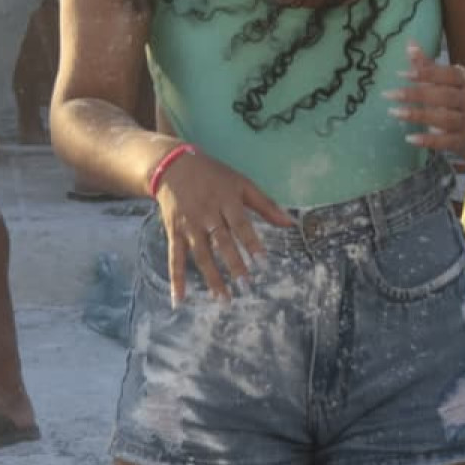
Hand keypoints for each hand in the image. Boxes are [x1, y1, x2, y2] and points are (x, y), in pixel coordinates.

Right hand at [155, 150, 294, 306]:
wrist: (173, 166)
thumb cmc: (214, 175)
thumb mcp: (241, 183)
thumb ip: (265, 204)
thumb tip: (291, 223)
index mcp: (226, 200)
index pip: (240, 224)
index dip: (251, 242)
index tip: (262, 262)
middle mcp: (207, 214)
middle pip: (221, 241)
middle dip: (233, 263)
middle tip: (246, 284)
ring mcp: (189, 225)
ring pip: (200, 254)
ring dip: (211, 277)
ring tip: (223, 298)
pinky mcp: (174, 232)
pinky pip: (175, 257)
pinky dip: (176, 278)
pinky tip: (179, 298)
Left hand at [387, 41, 464, 153]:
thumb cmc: (457, 96)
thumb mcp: (445, 80)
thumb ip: (427, 64)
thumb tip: (409, 42)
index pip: (448, 75)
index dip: (427, 73)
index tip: (402, 74)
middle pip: (445, 96)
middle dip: (417, 94)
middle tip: (389, 94)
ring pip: (445, 119)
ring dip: (419, 115)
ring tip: (394, 112)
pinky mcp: (463, 141)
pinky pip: (446, 142)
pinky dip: (429, 141)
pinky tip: (409, 139)